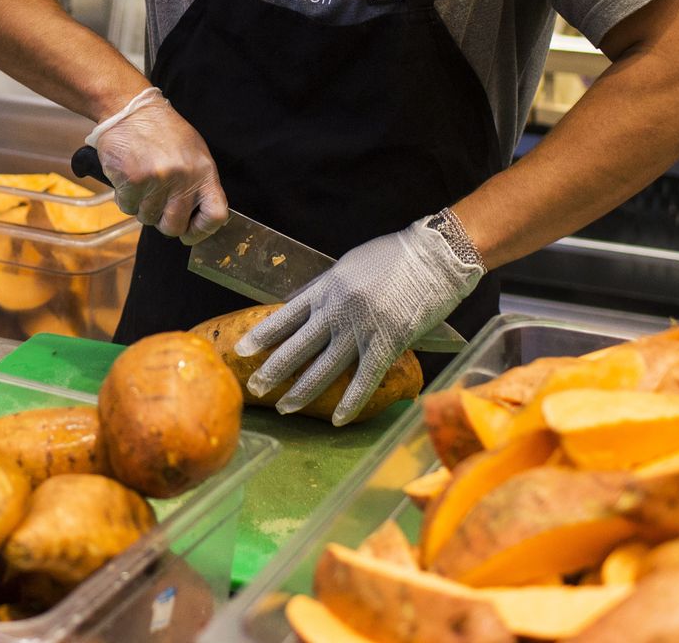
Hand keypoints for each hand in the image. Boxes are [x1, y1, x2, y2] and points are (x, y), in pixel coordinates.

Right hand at [93, 90, 228, 244]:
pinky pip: (127, 207)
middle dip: (163, 223)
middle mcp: (182, 178)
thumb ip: (200, 183)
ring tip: (142, 183)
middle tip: (157, 207)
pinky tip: (128, 178)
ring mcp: (157, 180)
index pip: (215, 215)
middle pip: (174, 226)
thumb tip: (200, 216)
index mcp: (204, 171)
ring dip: (142, 207)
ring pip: (147, 218)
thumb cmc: (163, 131)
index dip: (202, 231)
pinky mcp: (132, 180)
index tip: (190, 232)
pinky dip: (125, 198)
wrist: (131, 109)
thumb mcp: (194, 152)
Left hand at [235, 215, 483, 424]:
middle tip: (254, 389)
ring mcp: (361, 329)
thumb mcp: (349, 266)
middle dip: (273, 370)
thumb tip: (302, 307)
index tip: (242, 350)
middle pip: (297, 346)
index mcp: (326, 288)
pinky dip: (350, 402)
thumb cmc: (394, 257)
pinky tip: (337, 420)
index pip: (286, 315)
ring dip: (301, 392)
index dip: (263, 335)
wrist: (435, 257)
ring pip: (324, 368)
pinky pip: (364, 379)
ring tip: (283, 409)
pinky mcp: (387, 344)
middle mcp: (337, 310)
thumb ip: (326, 289)